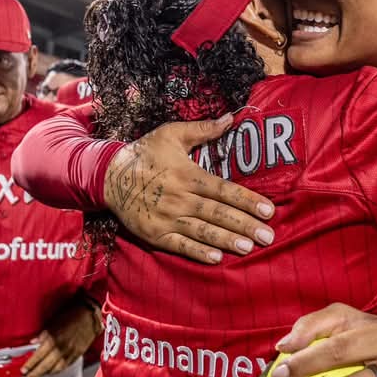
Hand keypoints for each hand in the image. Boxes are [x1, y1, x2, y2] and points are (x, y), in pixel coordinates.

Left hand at [23, 295, 99, 376]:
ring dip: (46, 374)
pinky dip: (58, 370)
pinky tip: (52, 371)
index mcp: (53, 339)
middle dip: (36, 373)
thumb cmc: (71, 314)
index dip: (30, 364)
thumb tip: (33, 342)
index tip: (24, 370)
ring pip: (57, 368)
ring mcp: (70, 352)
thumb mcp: (53, 322)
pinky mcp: (78, 354)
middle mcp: (61, 348)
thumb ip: (43, 334)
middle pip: (46, 365)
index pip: (38, 356)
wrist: (90, 315)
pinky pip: (66, 365)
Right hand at [103, 114, 276, 264]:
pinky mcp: (155, 234)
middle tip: (268, 236)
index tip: (269, 210)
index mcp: (187, 174)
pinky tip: (216, 258)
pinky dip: (198, 252)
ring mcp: (167, 218)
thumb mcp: (171, 133)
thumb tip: (231, 118)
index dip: (247, 200)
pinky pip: (179, 246)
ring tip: (249, 248)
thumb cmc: (145, 153)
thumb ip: (203, 129)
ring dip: (227, 240)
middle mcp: (179, 198)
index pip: (223, 189)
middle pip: (217, 214)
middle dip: (245, 225)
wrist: (107, 176)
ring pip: (202, 232)